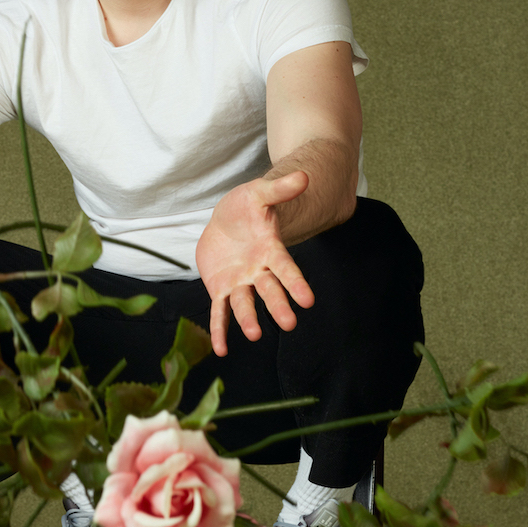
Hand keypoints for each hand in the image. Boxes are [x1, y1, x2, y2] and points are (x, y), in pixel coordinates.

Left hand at [194, 170, 315, 356]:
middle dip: (278, 305)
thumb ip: (279, 189)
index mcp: (270, 250)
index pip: (286, 267)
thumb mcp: (258, 194)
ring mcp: (240, 282)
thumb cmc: (246, 207)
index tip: (308, 300)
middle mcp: (259, 271)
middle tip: (289, 323)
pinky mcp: (221, 289)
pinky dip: (220, 330)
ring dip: (249, 319)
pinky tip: (221, 349)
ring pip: (245, 303)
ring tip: (254, 335)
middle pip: (270, 290)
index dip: (296, 283)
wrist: (226, 220)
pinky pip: (220, 312)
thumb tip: (303, 177)